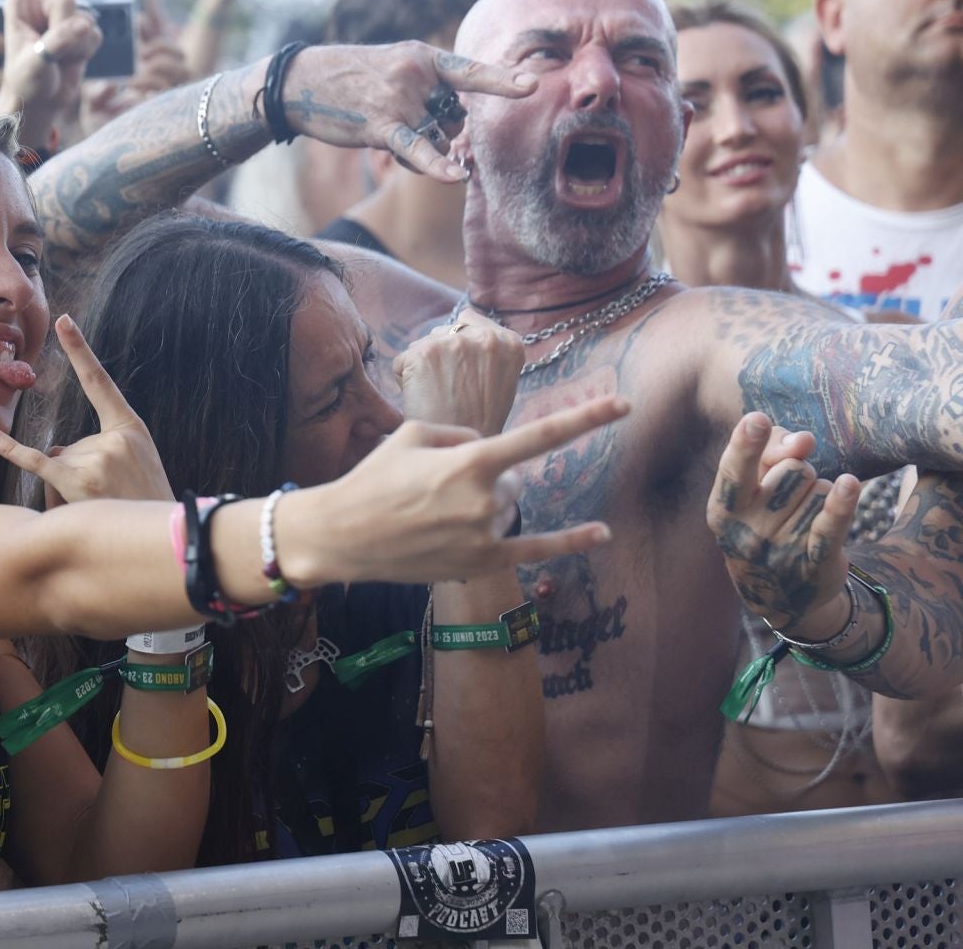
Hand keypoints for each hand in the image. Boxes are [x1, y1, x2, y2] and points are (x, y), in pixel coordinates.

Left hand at [0, 0, 98, 145]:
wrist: (40, 101)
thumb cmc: (26, 81)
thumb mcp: (32, 63)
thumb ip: (54, 43)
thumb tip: (81, 28)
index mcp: (19, 5)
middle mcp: (42, 6)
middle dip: (63, 28)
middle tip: (50, 53)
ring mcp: (64, 18)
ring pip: (85, 17)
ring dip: (75, 45)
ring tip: (58, 60)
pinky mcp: (82, 31)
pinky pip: (96, 33)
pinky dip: (87, 51)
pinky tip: (73, 61)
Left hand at [0, 316, 170, 506]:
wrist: (164, 538)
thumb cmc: (145, 502)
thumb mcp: (133, 463)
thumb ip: (93, 449)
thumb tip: (52, 451)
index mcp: (130, 426)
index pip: (99, 381)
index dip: (80, 350)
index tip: (63, 320)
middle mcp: (112, 437)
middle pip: (69, 447)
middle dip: (77, 475)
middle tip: (110, 499)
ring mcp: (96, 458)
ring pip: (57, 467)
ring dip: (68, 492)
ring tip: (102, 510)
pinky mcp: (76, 481)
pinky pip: (35, 461)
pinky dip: (11, 448)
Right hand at [281, 42, 538, 182]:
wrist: (300, 82)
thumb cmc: (349, 79)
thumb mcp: (393, 67)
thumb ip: (427, 91)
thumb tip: (452, 133)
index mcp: (423, 55)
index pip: (469, 70)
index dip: (501, 80)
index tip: (532, 86)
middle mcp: (416, 74)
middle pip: (454, 117)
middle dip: (441, 130)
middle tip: (402, 119)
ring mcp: (398, 99)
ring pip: (437, 138)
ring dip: (423, 150)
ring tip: (383, 132)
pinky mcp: (380, 126)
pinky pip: (417, 149)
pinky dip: (435, 165)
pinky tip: (455, 176)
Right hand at [296, 395, 628, 585]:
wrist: (344, 534)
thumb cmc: (373, 479)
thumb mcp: (412, 434)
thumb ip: (460, 434)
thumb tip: (488, 449)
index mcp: (469, 460)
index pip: (539, 435)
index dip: (584, 418)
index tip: (622, 404)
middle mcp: (484, 498)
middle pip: (513, 479)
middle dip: (487, 478)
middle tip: (437, 490)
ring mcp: (485, 533)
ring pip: (509, 509)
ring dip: (484, 506)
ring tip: (434, 515)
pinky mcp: (481, 562)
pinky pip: (534, 550)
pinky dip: (571, 542)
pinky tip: (601, 534)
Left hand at [394, 312, 523, 436]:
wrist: (461, 454)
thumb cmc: (478, 424)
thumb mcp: (499, 382)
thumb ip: (487, 351)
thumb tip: (464, 319)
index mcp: (510, 342)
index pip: (472, 320)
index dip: (461, 350)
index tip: (464, 376)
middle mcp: (484, 336)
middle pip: (444, 331)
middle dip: (441, 357)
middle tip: (450, 393)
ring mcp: (453, 342)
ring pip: (422, 345)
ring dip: (423, 367)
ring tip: (438, 399)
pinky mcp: (423, 353)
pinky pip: (402, 361)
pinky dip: (404, 380)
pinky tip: (422, 401)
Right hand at [708, 413, 861, 633]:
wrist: (780, 593)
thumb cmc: (765, 521)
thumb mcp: (755, 489)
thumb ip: (773, 452)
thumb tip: (804, 441)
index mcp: (722, 510)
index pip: (736, 470)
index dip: (747, 444)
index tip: (758, 419)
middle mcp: (747, 532)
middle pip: (793, 470)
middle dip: (801, 473)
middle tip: (790, 498)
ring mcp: (780, 551)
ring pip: (819, 490)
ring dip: (821, 494)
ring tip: (806, 516)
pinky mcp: (814, 564)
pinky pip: (831, 525)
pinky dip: (841, 504)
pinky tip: (850, 485)